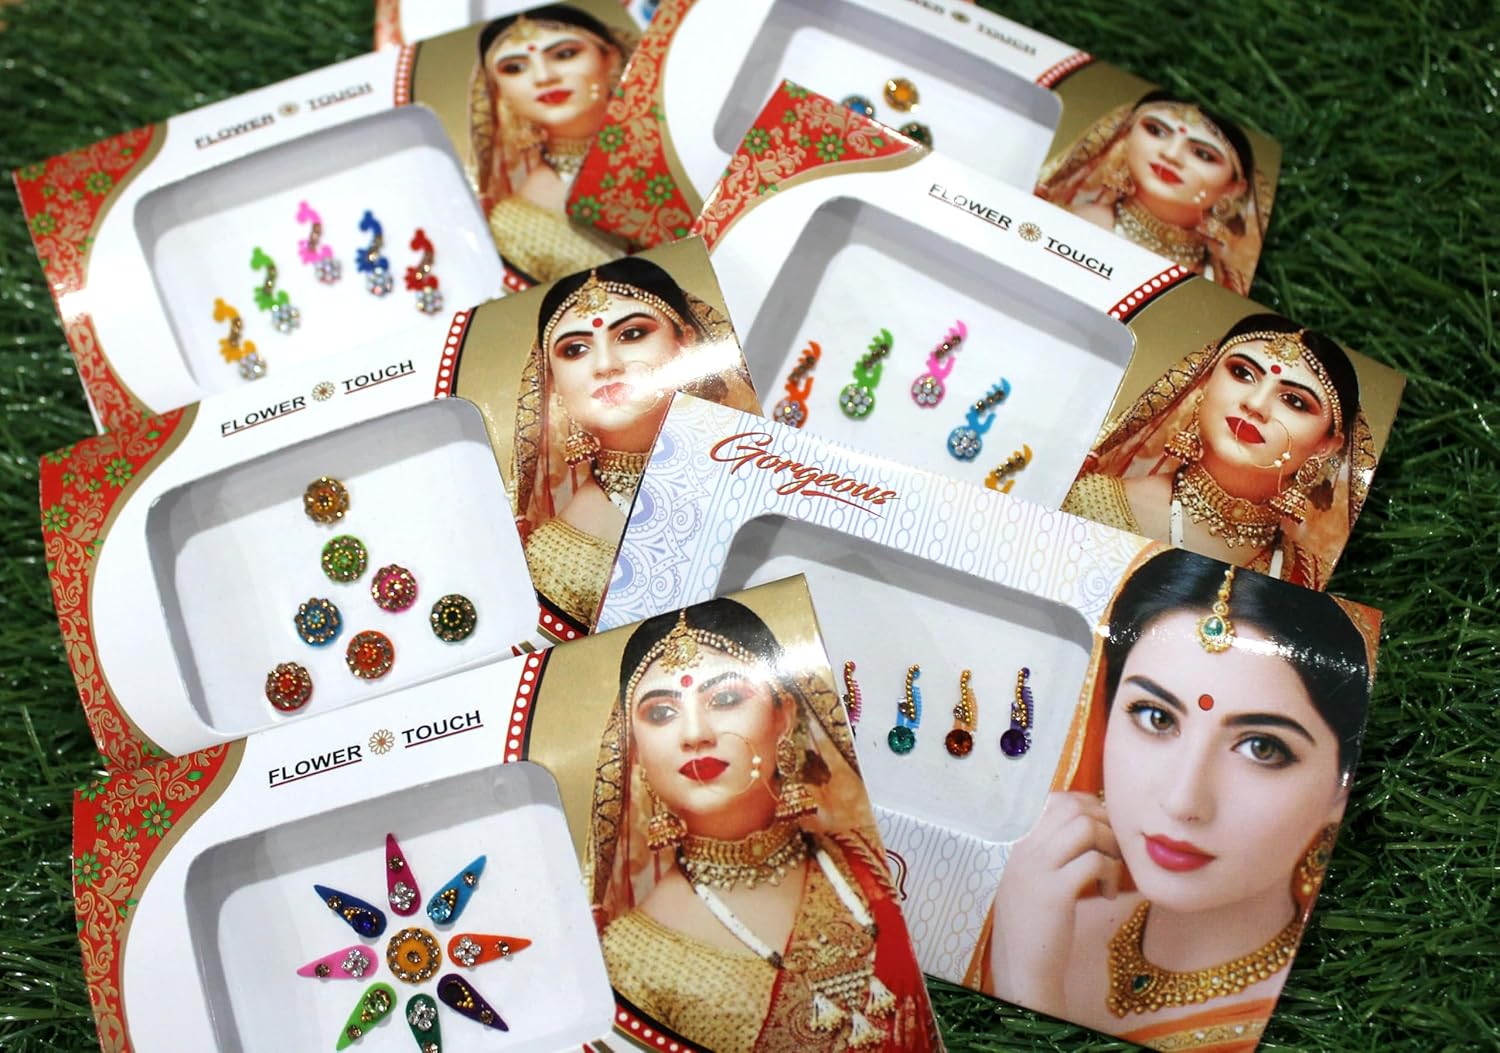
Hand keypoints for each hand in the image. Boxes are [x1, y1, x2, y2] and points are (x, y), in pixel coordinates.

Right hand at [986, 791, 1122, 1012]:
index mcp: (1019, 842)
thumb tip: (1088, 824)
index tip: (1100, 829)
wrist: (1021, 968)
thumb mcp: (1033, 878)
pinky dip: (1110, 873)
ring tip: (1110, 869)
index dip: (1087, 807)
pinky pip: (1094, 861)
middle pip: (1074, 807)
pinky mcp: (1056, 891)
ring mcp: (1038, 868)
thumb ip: (1051, 851)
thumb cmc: (1032, 924)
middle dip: (1103, 822)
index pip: (1056, 800)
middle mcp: (1025, 848)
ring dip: (1108, 844)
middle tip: (1111, 850)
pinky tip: (1105, 894)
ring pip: (1085, 827)